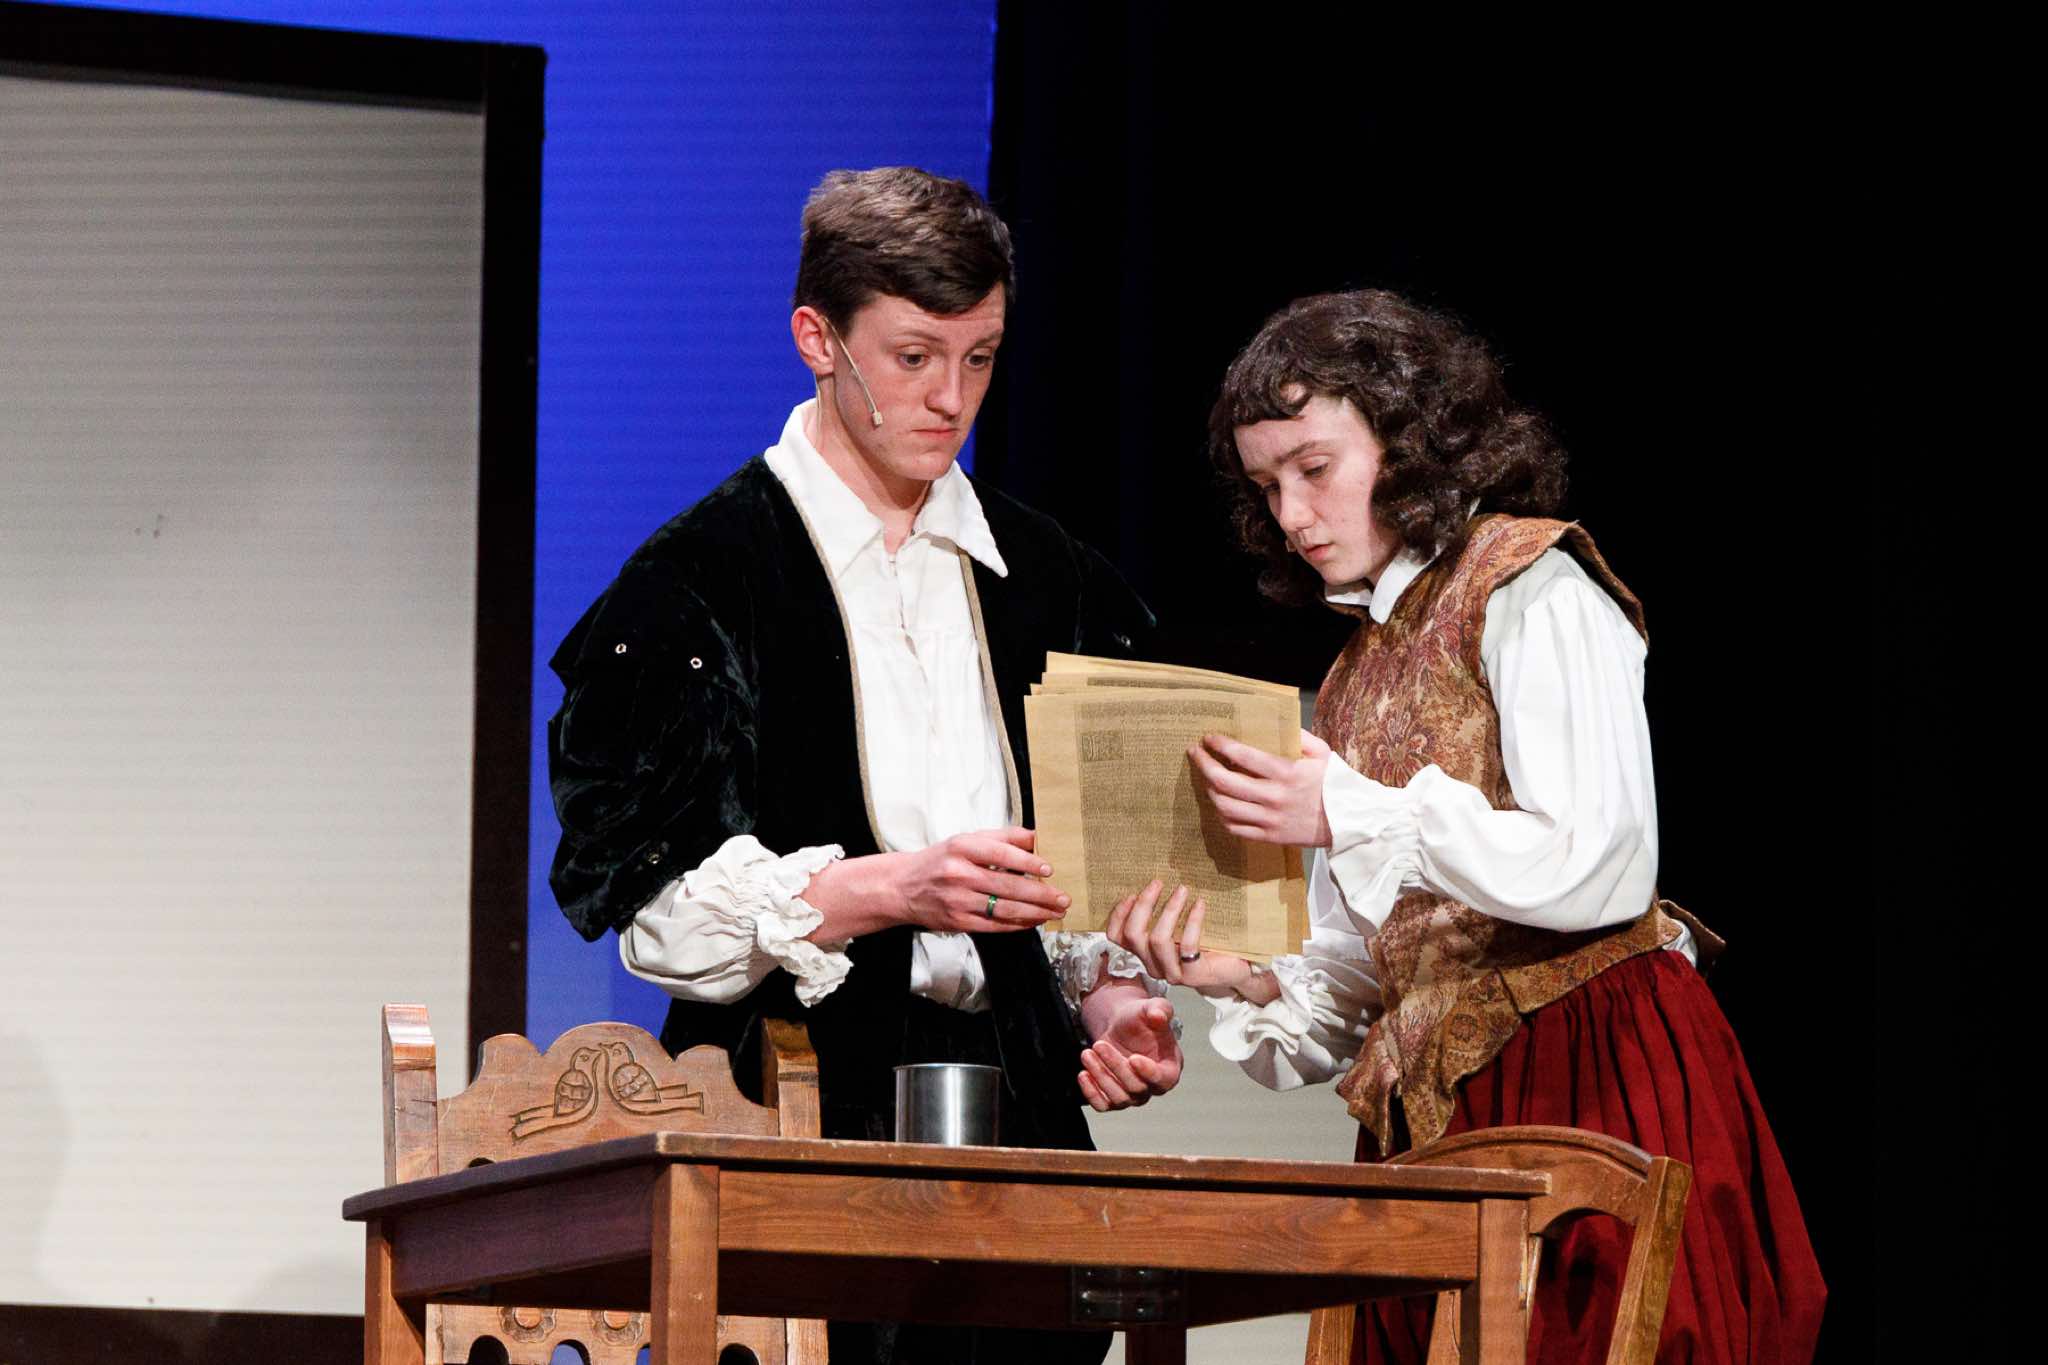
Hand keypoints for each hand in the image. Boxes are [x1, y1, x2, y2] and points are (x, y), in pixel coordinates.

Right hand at [891, 826, 1069, 933]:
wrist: (902, 887)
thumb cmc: (939, 861)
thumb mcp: (965, 840)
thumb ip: (1001, 837)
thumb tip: (1035, 836)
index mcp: (962, 848)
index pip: (1000, 854)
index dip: (1027, 862)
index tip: (1048, 869)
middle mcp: (959, 874)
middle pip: (1007, 885)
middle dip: (1040, 894)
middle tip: (1063, 898)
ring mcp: (958, 900)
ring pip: (1004, 908)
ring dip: (1035, 912)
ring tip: (1056, 912)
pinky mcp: (958, 922)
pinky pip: (994, 926)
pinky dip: (1017, 924)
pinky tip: (1033, 921)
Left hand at [1076, 989, 1181, 1111]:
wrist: (1121, 1026)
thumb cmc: (1140, 1019)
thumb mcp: (1151, 1007)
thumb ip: (1159, 1009)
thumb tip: (1159, 1015)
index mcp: (1170, 1067)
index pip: (1163, 1079)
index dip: (1149, 1072)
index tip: (1133, 1058)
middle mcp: (1153, 1086)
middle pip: (1136, 1088)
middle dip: (1115, 1066)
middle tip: (1099, 1045)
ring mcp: (1133, 1095)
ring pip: (1118, 1098)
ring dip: (1100, 1077)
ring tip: (1087, 1053)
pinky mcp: (1113, 1097)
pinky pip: (1103, 1105)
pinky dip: (1091, 1093)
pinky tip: (1083, 1074)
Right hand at [1104, 880, 1272, 1000]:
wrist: (1233, 969)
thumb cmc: (1205, 943)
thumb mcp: (1178, 927)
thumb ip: (1161, 914)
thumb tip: (1153, 881)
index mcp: (1144, 953)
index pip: (1117, 937)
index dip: (1118, 914)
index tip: (1132, 893)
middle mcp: (1153, 965)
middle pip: (1134, 935)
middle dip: (1144, 905)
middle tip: (1157, 883)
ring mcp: (1172, 973)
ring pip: (1158, 939)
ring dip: (1169, 909)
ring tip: (1183, 889)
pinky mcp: (1193, 975)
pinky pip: (1188, 945)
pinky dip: (1193, 921)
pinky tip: (1200, 904)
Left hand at [1189, 728, 1332, 847]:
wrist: (1350, 822)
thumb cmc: (1335, 785)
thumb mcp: (1322, 753)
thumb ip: (1299, 736)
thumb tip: (1276, 722)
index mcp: (1286, 773)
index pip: (1243, 757)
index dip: (1220, 745)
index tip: (1209, 737)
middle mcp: (1274, 797)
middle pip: (1225, 782)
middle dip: (1204, 764)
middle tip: (1195, 753)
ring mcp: (1270, 820)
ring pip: (1224, 806)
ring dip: (1209, 789)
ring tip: (1205, 777)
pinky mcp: (1270, 837)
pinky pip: (1235, 828)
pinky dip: (1221, 815)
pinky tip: (1219, 803)